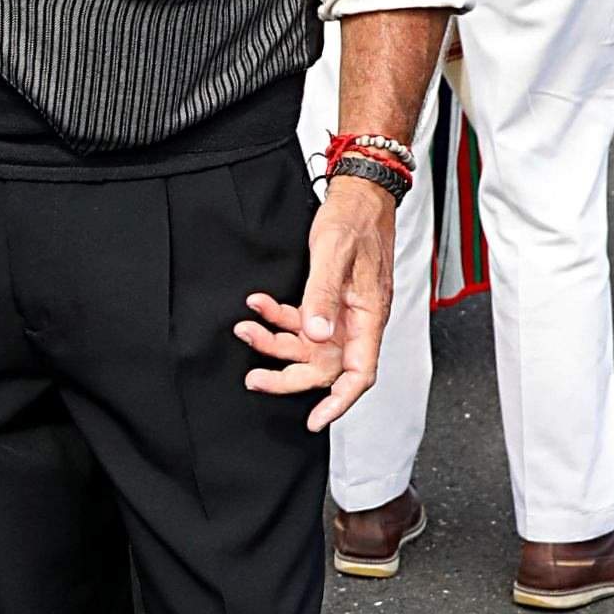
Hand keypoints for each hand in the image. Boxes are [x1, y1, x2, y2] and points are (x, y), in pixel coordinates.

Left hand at [236, 174, 398, 430]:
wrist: (358, 194)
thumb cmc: (355, 220)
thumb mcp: (334, 255)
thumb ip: (322, 296)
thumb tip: (315, 336)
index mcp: (368, 317)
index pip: (359, 373)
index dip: (340, 401)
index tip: (317, 419)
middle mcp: (356, 321)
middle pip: (325, 368)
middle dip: (288, 376)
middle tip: (255, 379)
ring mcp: (341, 313)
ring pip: (306, 346)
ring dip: (274, 342)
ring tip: (245, 329)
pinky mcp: (326, 300)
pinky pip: (300, 321)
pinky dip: (277, 316)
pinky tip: (257, 304)